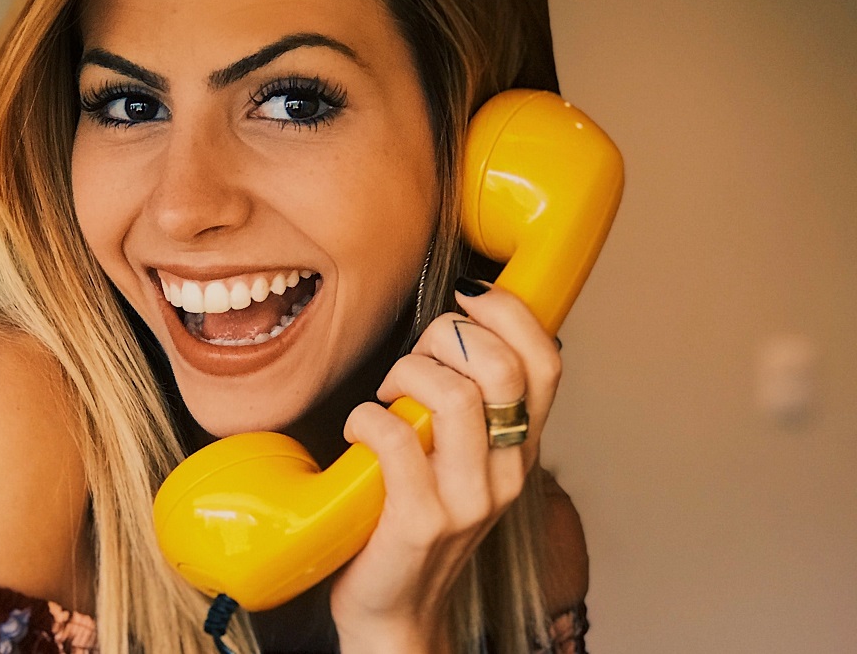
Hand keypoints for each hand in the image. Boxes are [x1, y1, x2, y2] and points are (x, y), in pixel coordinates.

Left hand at [330, 283, 562, 651]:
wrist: (398, 610)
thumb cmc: (419, 518)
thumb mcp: (462, 457)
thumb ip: (470, 402)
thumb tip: (457, 326)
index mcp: (520, 448)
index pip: (547, 362)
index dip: (511, 313)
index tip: (468, 298)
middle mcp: (507, 472)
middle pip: (500, 368)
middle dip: (446, 336)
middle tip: (414, 357)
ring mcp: (468, 500)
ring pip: (455, 396)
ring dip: (406, 374)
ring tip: (386, 395)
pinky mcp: (421, 521)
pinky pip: (398, 438)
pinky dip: (367, 418)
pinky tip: (360, 429)